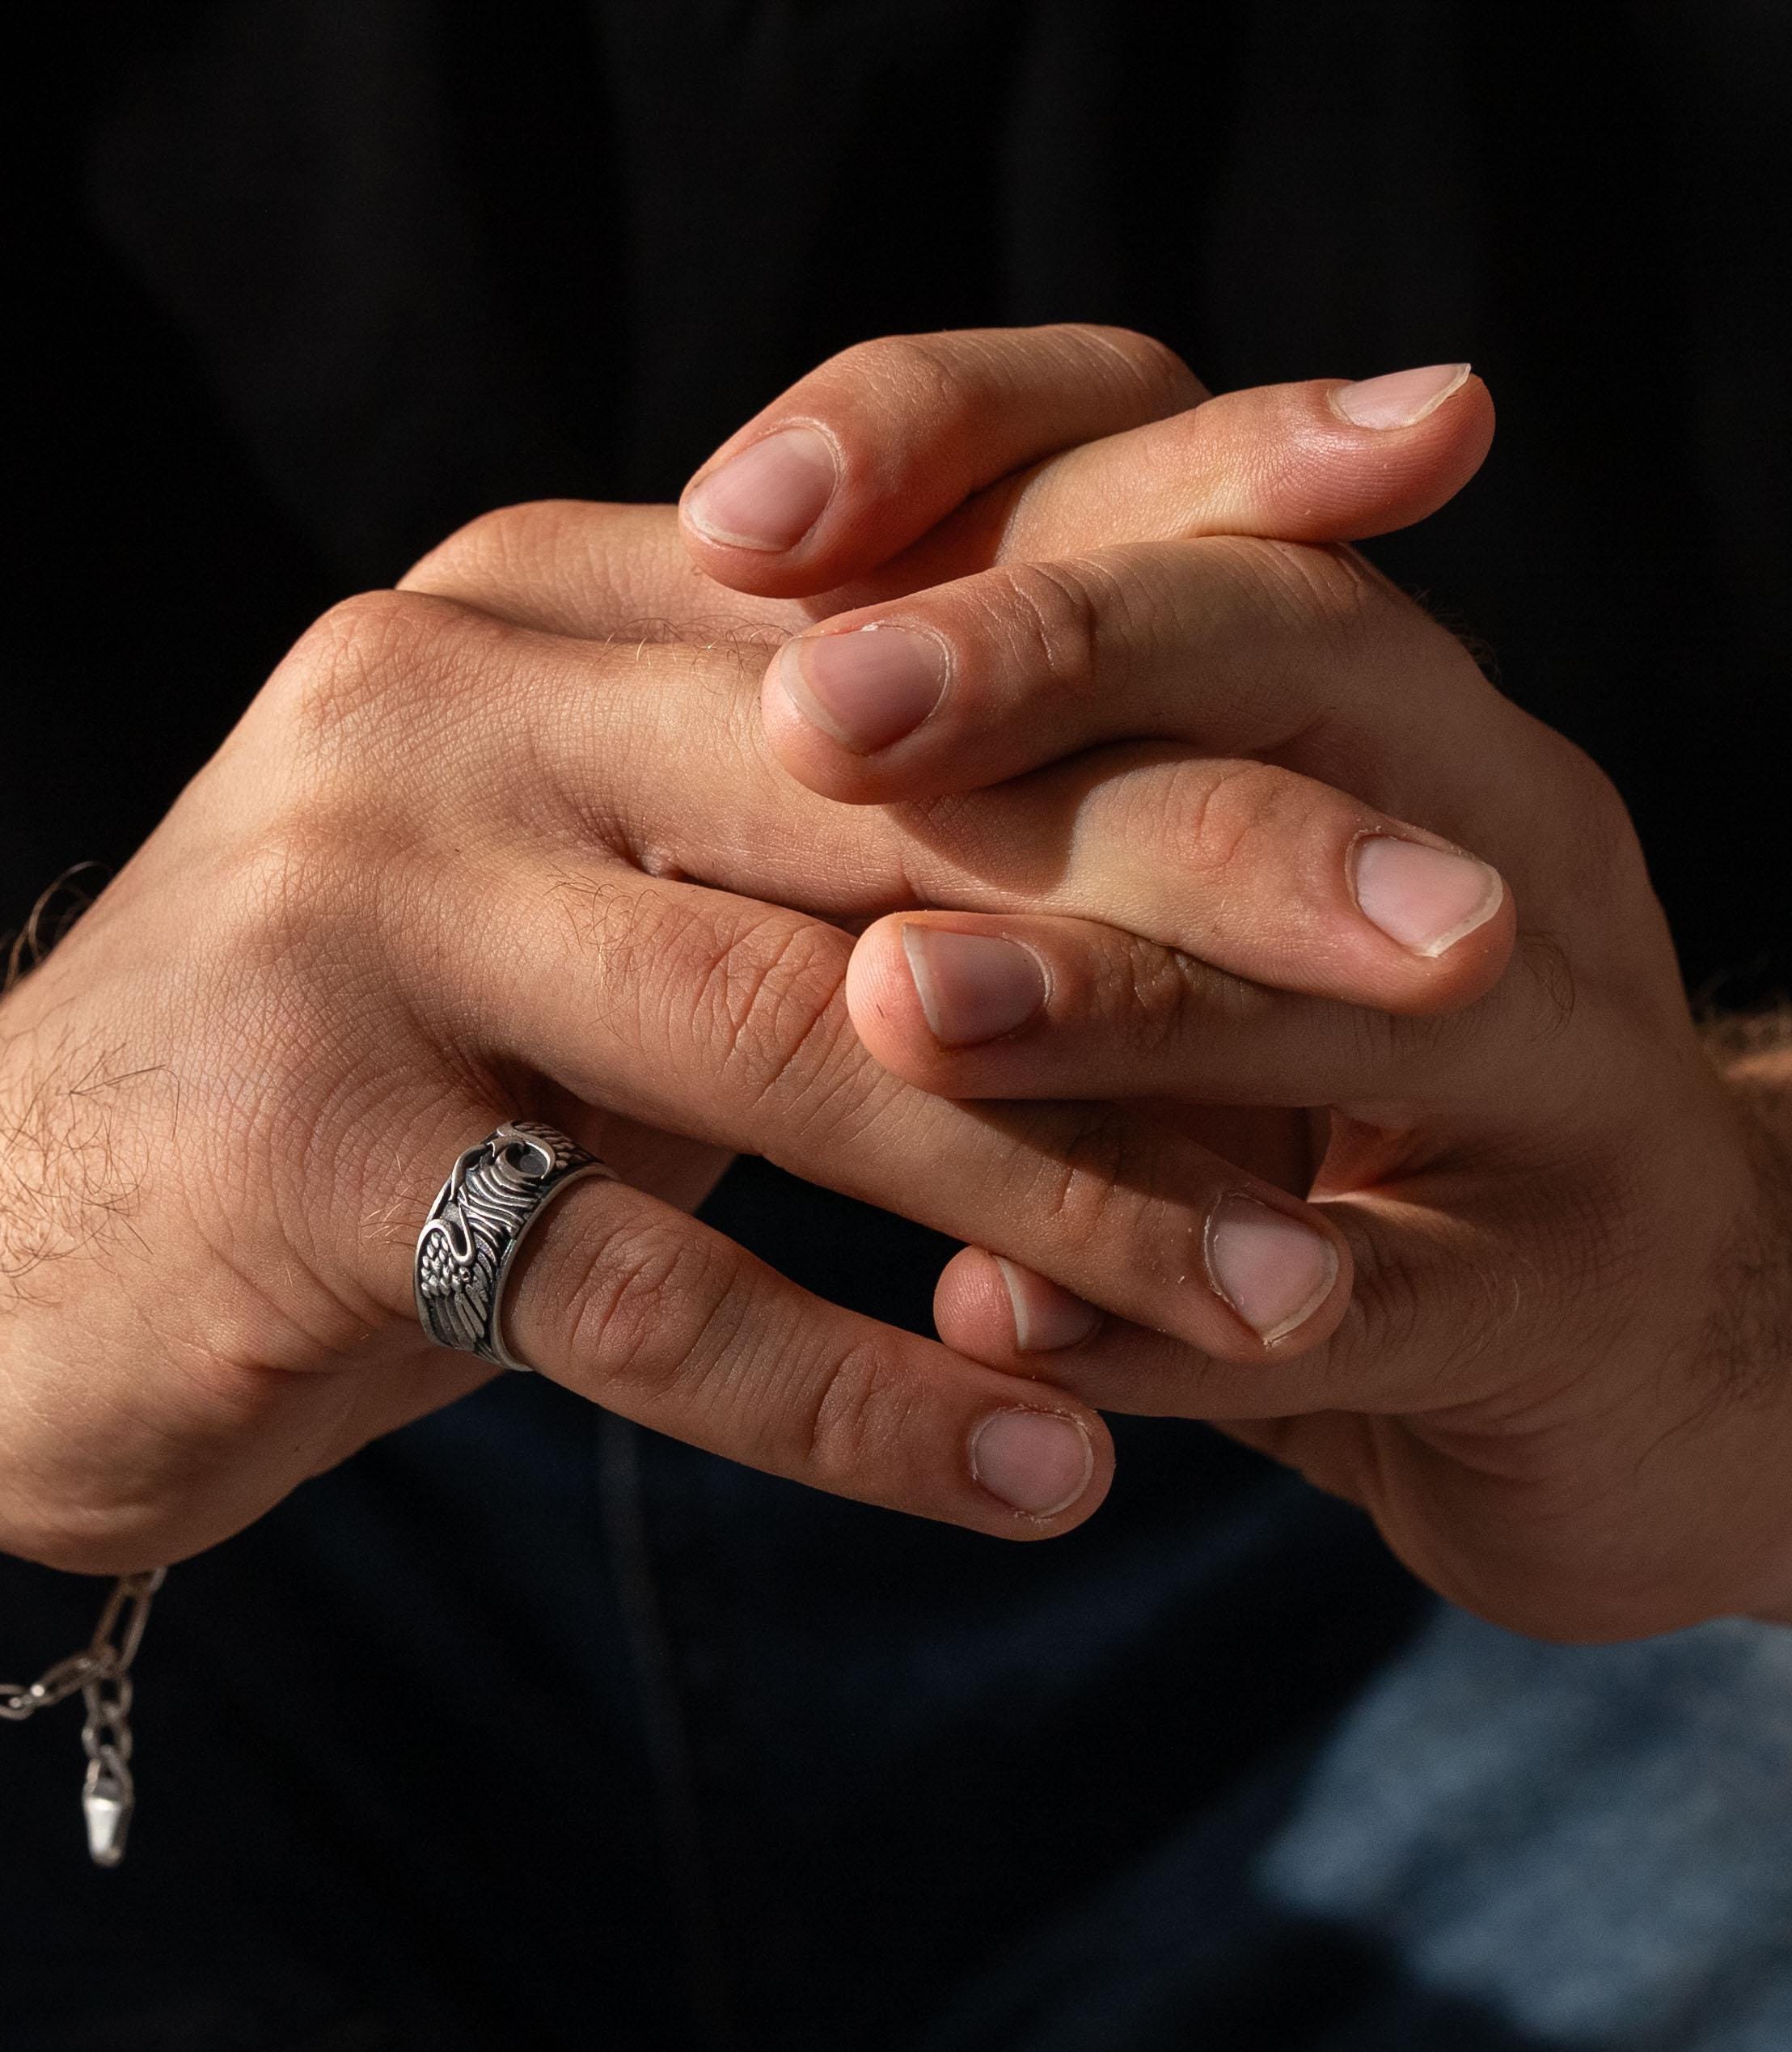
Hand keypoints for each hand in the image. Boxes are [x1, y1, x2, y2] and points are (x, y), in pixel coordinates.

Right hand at [0, 333, 1489, 1580]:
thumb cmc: (328, 1113)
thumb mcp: (563, 937)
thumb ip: (780, 881)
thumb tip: (1148, 952)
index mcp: (521, 616)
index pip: (895, 577)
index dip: (1164, 580)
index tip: (1411, 621)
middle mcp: (435, 707)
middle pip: (889, 779)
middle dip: (1200, 872)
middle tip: (1451, 965)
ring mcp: (349, 913)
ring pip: (795, 1035)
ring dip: (1071, 1182)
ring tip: (1295, 1295)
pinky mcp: (298, 1153)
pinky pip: (649, 1288)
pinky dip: (864, 1393)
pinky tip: (1039, 1475)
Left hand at [696, 344, 1780, 1640]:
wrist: (1622, 1320)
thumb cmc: (1308, 1082)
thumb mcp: (1161, 889)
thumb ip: (993, 794)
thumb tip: (709, 712)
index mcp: (1350, 681)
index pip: (1160, 459)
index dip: (950, 451)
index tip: (725, 522)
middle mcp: (1480, 810)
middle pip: (1291, 648)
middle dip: (1041, 662)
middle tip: (814, 714)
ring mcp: (1562, 1057)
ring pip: (1357, 985)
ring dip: (1106, 994)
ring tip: (894, 1005)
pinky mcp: (1570, 1299)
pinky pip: (1379, 1303)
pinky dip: (1166, 1314)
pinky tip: (994, 1320)